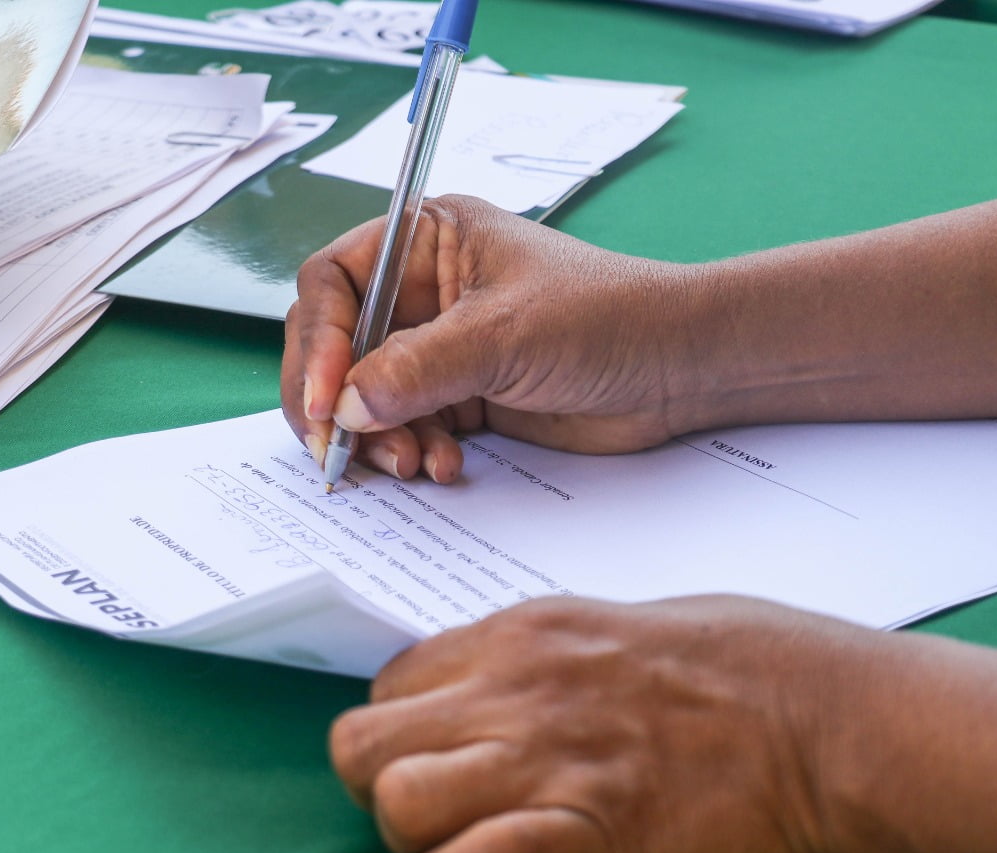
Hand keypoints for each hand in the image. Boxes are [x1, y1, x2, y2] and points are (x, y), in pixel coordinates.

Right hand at [282, 195, 711, 483]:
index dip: (318, 343)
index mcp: (424, 240)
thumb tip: (345, 405)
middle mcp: (422, 291)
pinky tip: (445, 467)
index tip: (323, 400)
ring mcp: (438, 347)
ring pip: (365, 397)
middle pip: (337, 346)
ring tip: (410, 463)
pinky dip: (413, 452)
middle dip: (336, 402)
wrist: (678, 370)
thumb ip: (418, 370)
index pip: (333, 285)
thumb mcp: (505, 335)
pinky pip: (406, 428)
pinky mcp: (460, 397)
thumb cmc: (608, 316)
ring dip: (377, 438)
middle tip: (340, 450)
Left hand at [330, 594, 875, 852]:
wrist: (818, 717)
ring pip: (394, 798)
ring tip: (435, 848)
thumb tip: (485, 684)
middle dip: (372, 781)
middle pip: (364, 741)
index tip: (429, 755)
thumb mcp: (609, 624)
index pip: (392, 683)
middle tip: (419, 806)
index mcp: (519, 632)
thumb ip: (533, 655)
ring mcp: (545, 762)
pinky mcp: (585, 833)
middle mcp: (513, 690)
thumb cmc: (733, 662)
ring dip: (401, 834)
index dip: (399, 729)